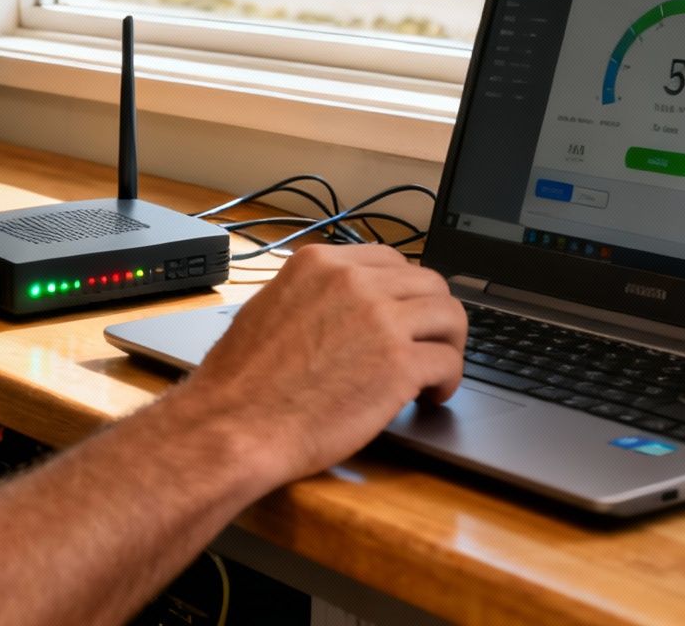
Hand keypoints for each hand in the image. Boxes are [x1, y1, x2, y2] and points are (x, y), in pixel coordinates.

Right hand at [176, 245, 465, 488]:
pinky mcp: (399, 364)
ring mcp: (380, 320)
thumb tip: (341, 307)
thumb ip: (312, 296)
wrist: (235, 425)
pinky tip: (431, 397)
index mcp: (320, 264)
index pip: (390, 259)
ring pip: (449, 315)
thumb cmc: (241, 381)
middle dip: (433, 316)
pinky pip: (448, 361)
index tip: (406, 313)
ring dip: (449, 344)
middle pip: (428, 283)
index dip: (405, 291)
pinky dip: (448, 381)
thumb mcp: (268, 308)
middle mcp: (354, 282)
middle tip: (428, 344)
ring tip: (436, 372)